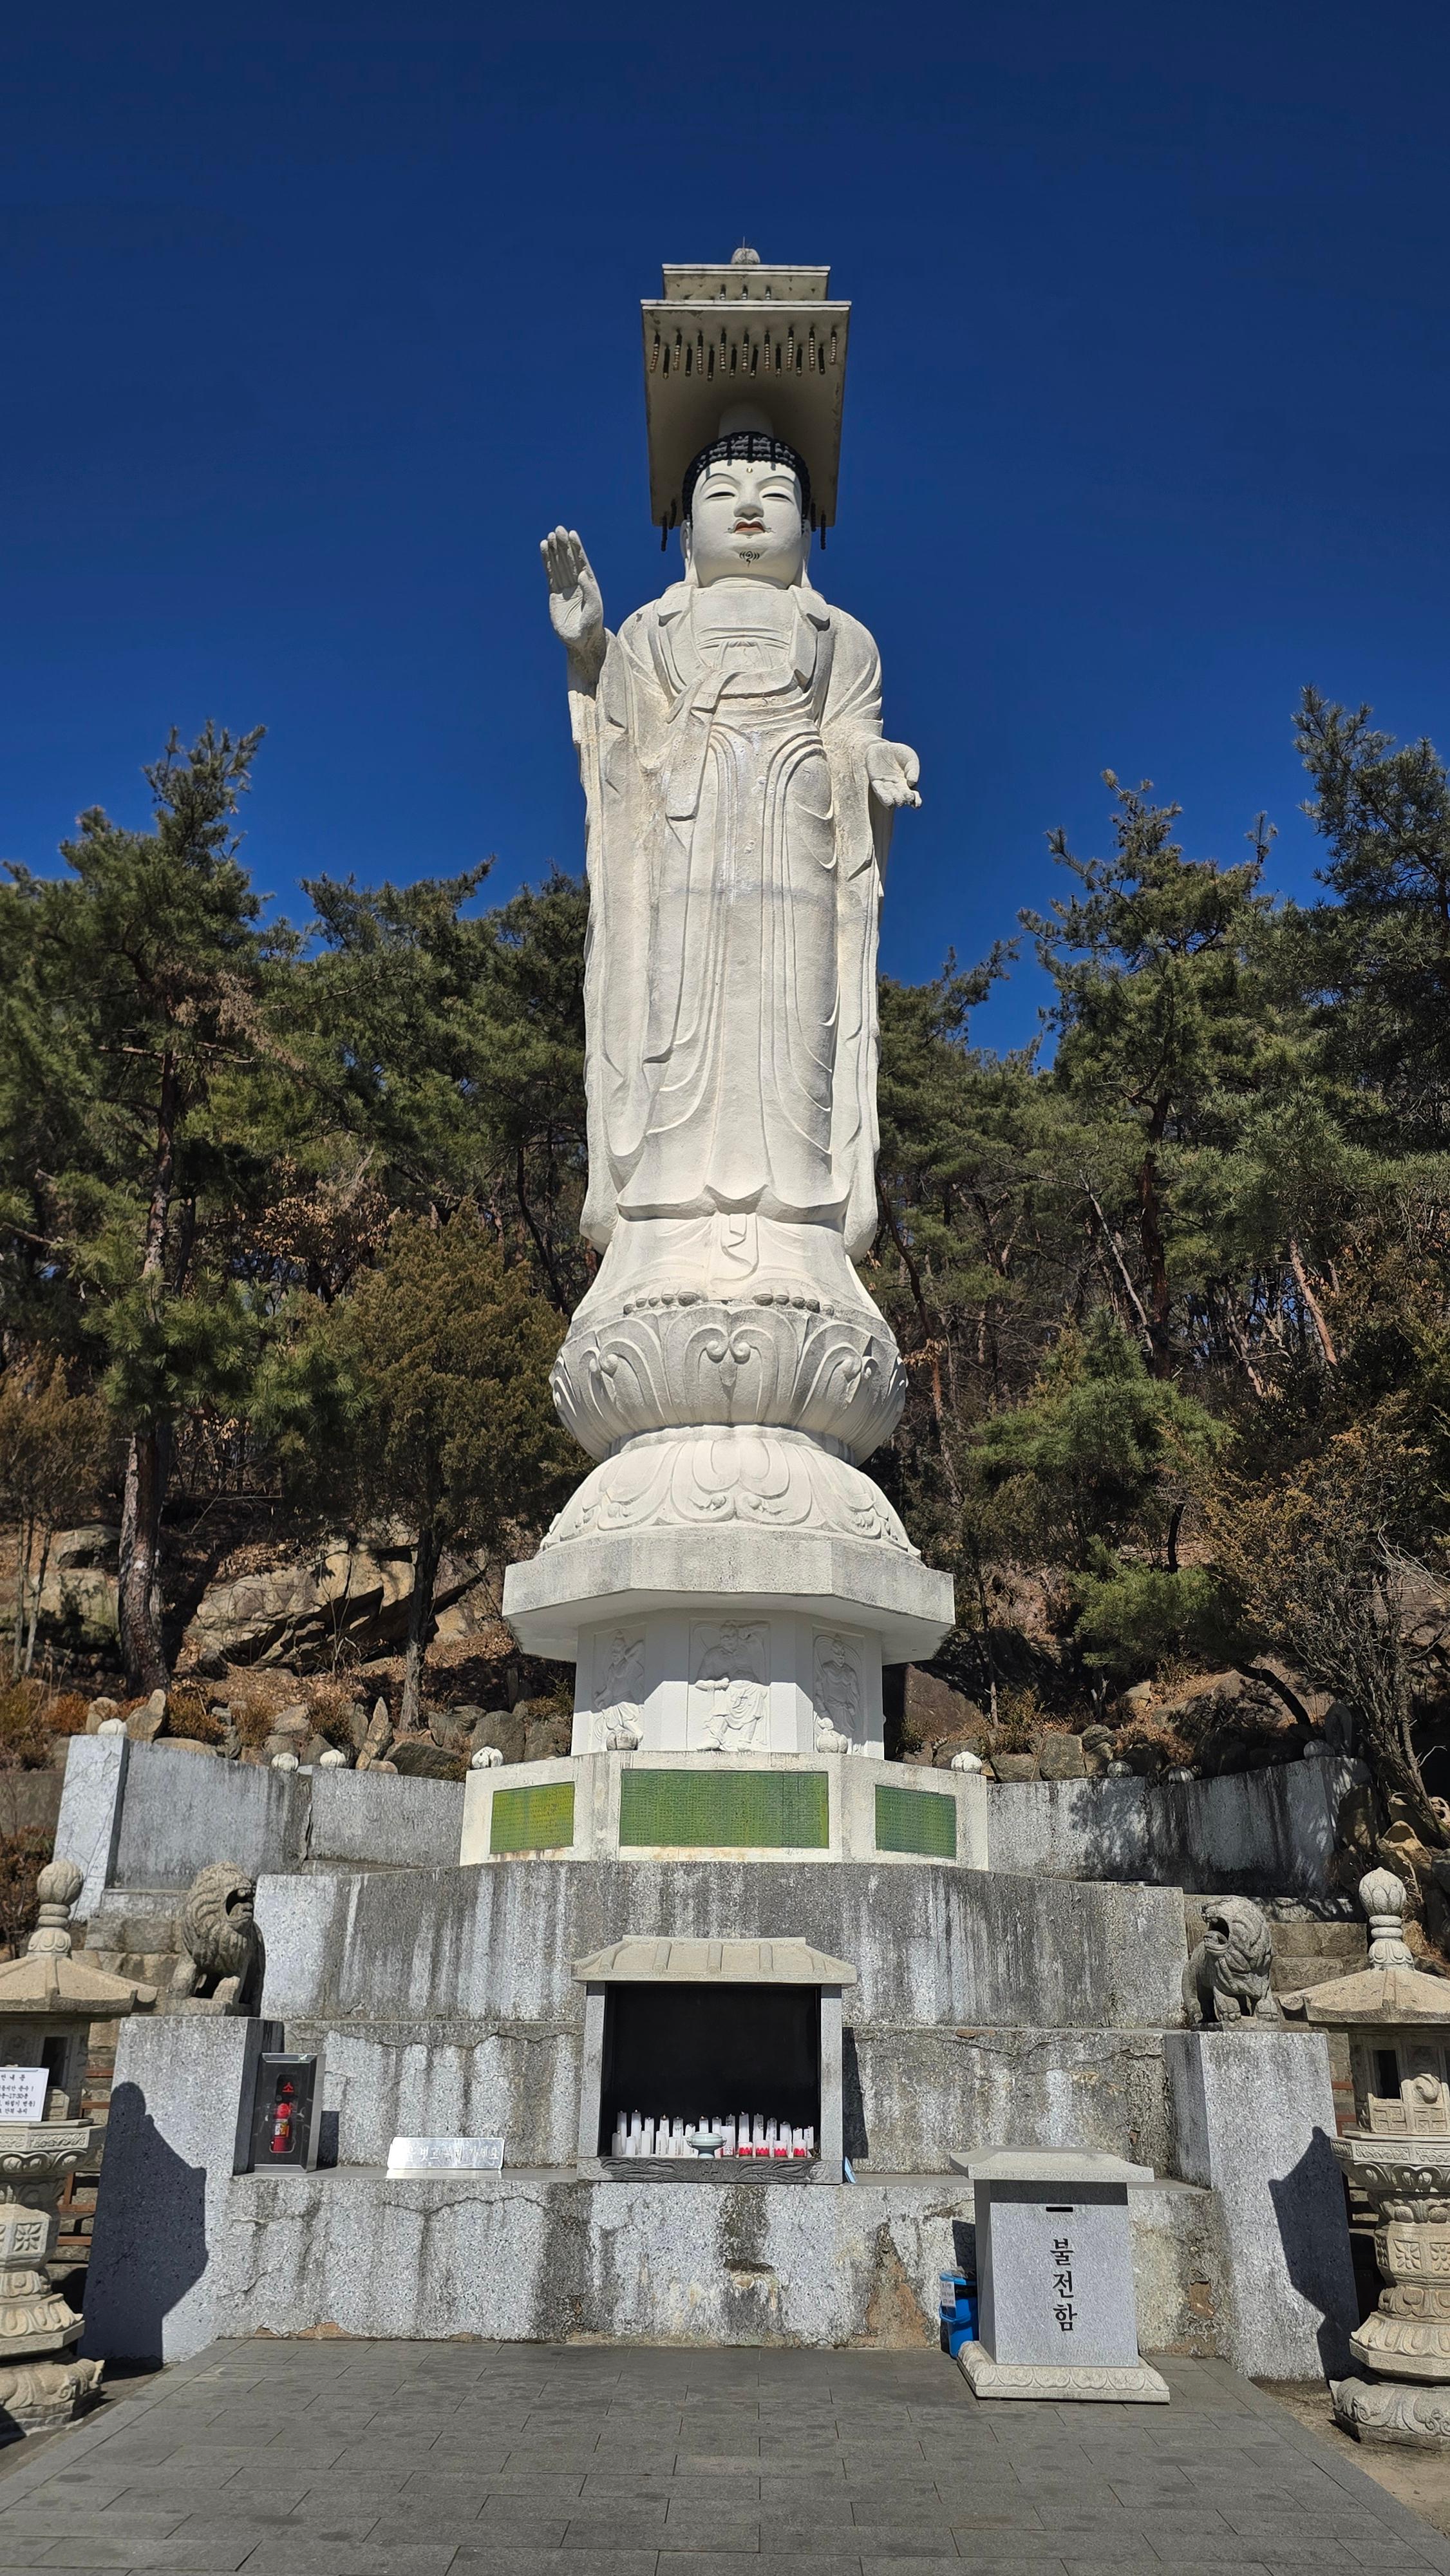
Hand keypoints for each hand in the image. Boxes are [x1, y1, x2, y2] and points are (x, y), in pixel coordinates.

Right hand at [541, 526, 603, 653]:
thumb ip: (590, 591)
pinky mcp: (555, 594)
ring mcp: (566, 588)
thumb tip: (583, 573)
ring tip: (550, 536)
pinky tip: (544, 549)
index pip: (582, 562)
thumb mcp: (594, 609)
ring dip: (554, 551)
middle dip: (564, 545)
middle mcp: (578, 584)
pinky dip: (547, 562)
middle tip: (558, 529)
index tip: (572, 534)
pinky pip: (550, 575)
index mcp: (589, 585)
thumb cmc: (591, 626)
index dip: (577, 548)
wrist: (581, 642)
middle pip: (569, 560)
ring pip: (559, 565)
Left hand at [865, 738, 920, 809]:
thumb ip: (913, 770)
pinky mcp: (876, 782)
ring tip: (898, 801)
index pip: (913, 797)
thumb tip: (912, 784)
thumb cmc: (900, 753)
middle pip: (902, 799)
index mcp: (907, 784)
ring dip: (895, 800)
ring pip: (890, 798)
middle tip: (907, 795)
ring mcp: (886, 786)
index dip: (916, 802)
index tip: (916, 804)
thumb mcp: (910, 758)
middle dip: (905, 799)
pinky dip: (884, 797)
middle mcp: (896, 788)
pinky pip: (879, 791)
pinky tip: (889, 802)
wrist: (883, 746)